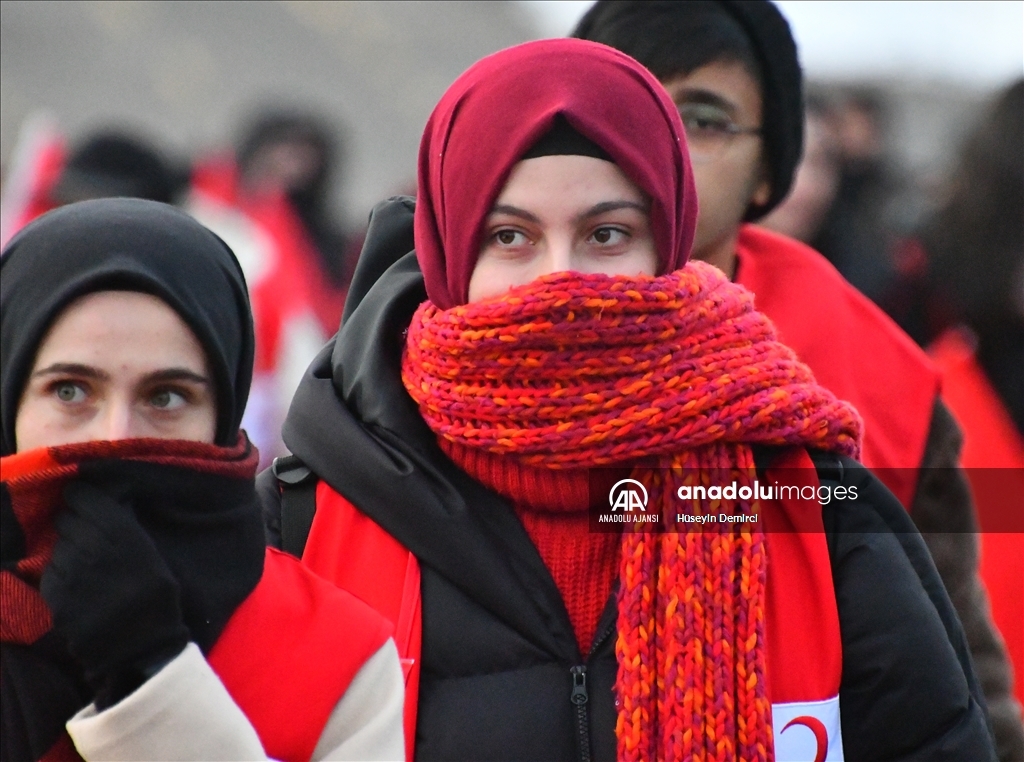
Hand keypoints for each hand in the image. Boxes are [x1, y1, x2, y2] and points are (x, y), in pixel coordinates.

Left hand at [41, 482, 188, 706]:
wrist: (141, 645)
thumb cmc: (156, 597)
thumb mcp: (152, 553)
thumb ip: (127, 528)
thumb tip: (111, 503)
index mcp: (122, 532)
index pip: (83, 496)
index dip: (81, 496)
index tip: (83, 500)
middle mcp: (92, 545)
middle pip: (66, 519)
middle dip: (74, 523)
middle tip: (86, 535)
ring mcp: (70, 571)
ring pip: (57, 546)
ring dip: (68, 551)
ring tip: (85, 566)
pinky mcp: (55, 596)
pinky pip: (50, 573)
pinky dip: (60, 575)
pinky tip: (77, 585)